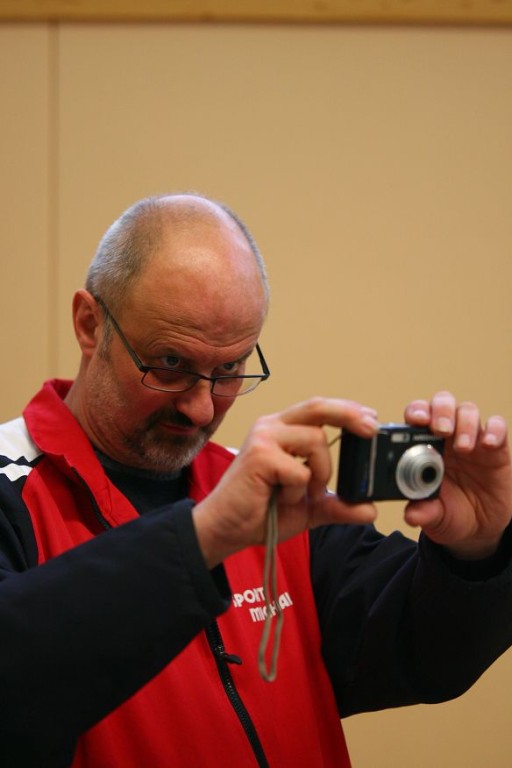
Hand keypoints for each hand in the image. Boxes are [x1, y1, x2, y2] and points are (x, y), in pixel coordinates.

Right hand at [193, 397, 378, 567]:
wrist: (226, 530)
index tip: (371, 419)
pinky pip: (300, 469)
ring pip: (316, 441)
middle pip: (318, 407)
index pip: (318, 410)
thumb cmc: (260, 513)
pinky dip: (298, 490)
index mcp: (282, 431)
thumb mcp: (308, 508)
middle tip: (372, 429)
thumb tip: (369, 510)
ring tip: (303, 493)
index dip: (347, 410)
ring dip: (320, 473)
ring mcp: (264, 438)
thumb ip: (337, 504)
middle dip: (349, 414)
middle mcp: (271, 427)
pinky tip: (281, 498)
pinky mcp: (259, 456)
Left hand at [404, 391, 511, 559]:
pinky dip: (494, 430)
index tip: (416, 420)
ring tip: (463, 447)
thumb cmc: (451, 513)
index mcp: (424, 447)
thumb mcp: (435, 517)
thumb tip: (412, 515)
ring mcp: (472, 439)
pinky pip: (497, 427)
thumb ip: (424, 513)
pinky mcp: (496, 447)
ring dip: (464, 423)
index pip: (417, 417)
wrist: (480, 527)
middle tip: (441, 430)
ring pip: (467, 411)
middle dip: (440, 410)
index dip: (415, 413)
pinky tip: (488, 443)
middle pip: (442, 404)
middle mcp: (447, 437)